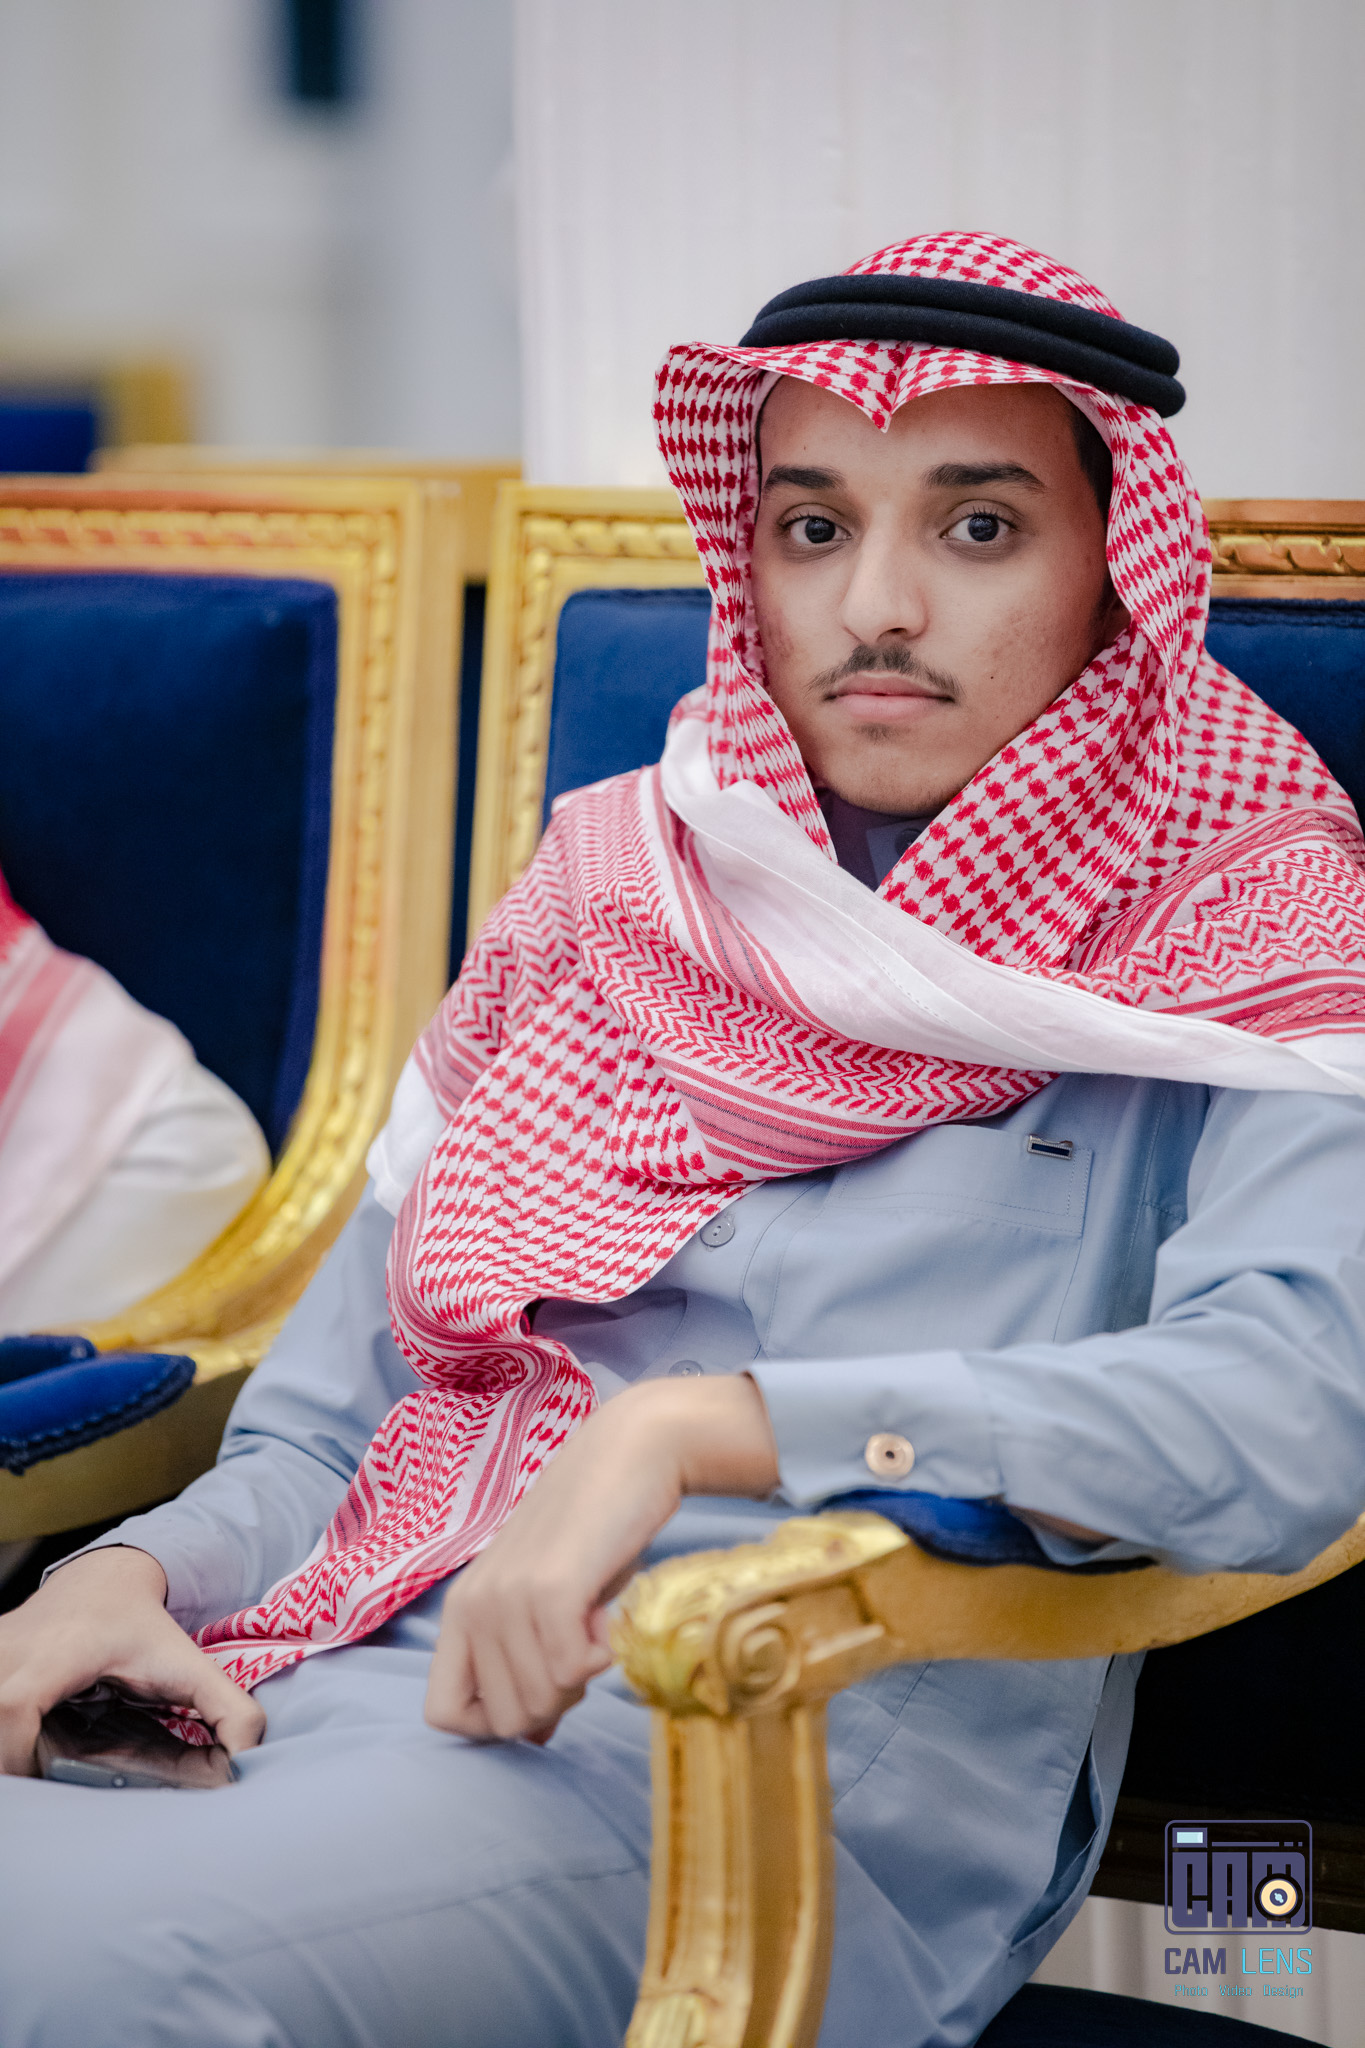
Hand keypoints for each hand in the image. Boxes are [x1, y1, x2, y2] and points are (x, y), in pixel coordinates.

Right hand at [0, 1546, 264, 1775]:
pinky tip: (18, 1745)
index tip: (42, 1778)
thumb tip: (245, 1764)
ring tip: (29, 1765)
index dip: (16, 1754)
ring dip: (2, 1748)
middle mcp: (12, 1649)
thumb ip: (230, 1711)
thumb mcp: (191, 1664)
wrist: (105, 1579)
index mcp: (59, 1651)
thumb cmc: (144, 1627)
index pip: (13, 1706)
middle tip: (37, 1781)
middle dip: (6, 1761)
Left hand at [425, 1374, 778, 1743]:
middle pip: (504, 1721)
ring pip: (540, 1702)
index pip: (443, 1715)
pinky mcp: (551, 1589)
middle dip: (553, 1703)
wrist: (631, 1455)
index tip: (541, 1690)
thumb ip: (528, 1662)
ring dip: (582, 1678)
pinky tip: (608, 1619)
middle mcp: (473, 1606)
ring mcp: (508, 1597)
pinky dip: (602, 1659)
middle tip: (579, 1647)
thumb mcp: (547, 1602)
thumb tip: (533, 1737)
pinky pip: (571, 1672)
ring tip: (594, 1622)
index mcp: (461, 1611)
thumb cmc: (595, 1532)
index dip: (496, 1722)